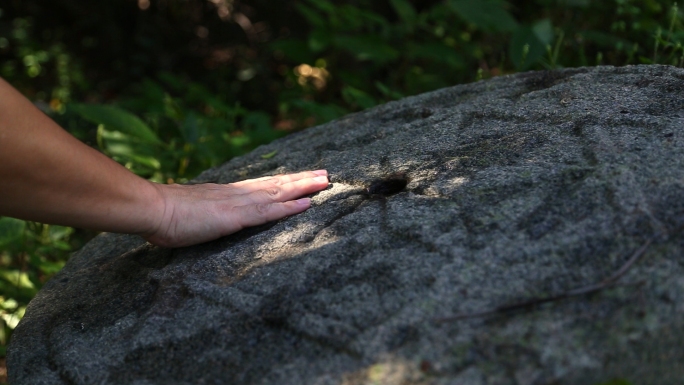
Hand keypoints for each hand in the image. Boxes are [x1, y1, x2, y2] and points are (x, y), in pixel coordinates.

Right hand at [142, 170, 328, 246]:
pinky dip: (289, 208)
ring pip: (278, 193)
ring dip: (303, 188)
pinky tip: (307, 204)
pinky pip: (268, 212)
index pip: (262, 185)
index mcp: (227, 194)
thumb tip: (207, 215)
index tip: (301, 176)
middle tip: (325, 174)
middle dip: (302, 179)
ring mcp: (238, 204)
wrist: (152, 208)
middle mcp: (237, 194)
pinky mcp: (235, 217)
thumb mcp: (190, 210)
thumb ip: (205, 211)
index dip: (283, 181)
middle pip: (276, 184)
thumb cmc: (164, 213)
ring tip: (325, 182)